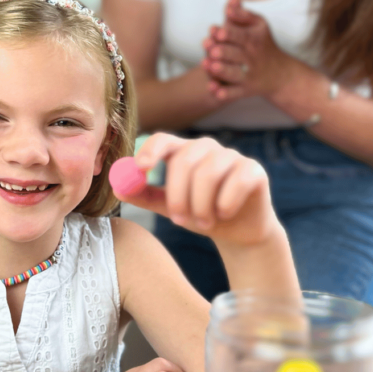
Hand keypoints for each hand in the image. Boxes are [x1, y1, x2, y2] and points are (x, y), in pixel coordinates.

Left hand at [114, 132, 276, 248]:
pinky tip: (225, 215)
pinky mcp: (253, 170)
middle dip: (178, 195)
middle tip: (178, 220)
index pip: (163, 139)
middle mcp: (207, 148)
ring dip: (201, 205)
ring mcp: (232, 156)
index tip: (142, 169)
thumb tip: (118, 189)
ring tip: (203, 223)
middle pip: (184, 160)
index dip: (151, 150)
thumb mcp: (169, 207)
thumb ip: (145, 196)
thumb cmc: (201, 213)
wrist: (238, 232)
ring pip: (208, 173)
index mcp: (182, 152)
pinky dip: (225, 204)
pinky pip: (236, 182)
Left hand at [201, 0, 292, 101]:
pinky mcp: (245, 91)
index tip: (217, 32)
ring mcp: (248, 76)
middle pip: (235, 55)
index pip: (240, 36)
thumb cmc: (263, 44)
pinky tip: (213, 90)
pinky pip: (234, 93)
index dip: (228, 34)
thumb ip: (242, 13)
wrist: (280, 74)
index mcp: (253, 40)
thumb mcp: (258, 25)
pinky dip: (224, 93)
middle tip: (212, 50)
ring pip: (233, 74)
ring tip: (209, 66)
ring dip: (221, 71)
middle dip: (223, 52)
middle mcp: (251, 59)